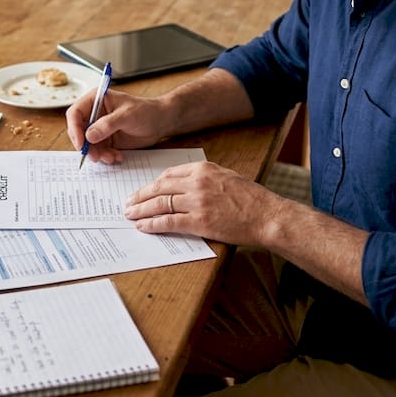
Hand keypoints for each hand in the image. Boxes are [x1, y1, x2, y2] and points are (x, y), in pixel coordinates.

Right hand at [66, 87, 169, 163]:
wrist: (162, 122)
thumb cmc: (147, 111)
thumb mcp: (127, 115)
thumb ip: (107, 125)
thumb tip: (89, 136)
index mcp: (96, 100)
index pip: (75, 113)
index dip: (74, 129)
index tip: (81, 143)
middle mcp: (95, 114)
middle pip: (79, 131)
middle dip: (86, 146)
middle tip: (95, 156)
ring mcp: (100, 128)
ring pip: (89, 145)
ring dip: (98, 154)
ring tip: (112, 157)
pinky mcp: (107, 140)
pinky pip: (99, 151)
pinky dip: (106, 156)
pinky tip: (118, 156)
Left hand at [123, 161, 277, 245]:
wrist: (267, 215)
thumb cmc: (250, 198)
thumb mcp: (226, 176)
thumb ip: (203, 178)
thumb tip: (182, 185)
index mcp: (202, 169)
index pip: (168, 175)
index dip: (151, 184)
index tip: (143, 190)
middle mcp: (197, 183)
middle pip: (159, 188)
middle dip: (140, 196)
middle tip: (128, 203)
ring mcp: (197, 202)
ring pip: (160, 204)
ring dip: (141, 210)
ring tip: (130, 215)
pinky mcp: (199, 222)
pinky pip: (168, 221)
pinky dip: (153, 224)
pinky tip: (143, 226)